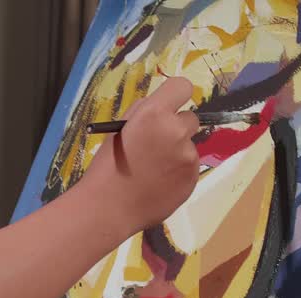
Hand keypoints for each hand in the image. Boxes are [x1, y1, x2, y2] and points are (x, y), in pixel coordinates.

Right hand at [81, 76, 200, 234]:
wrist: (108, 208)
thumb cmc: (106, 168)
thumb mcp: (118, 130)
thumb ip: (143, 113)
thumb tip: (162, 107)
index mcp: (154, 114)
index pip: (182, 87)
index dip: (175, 96)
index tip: (168, 108)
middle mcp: (176, 131)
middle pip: (190, 118)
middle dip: (176, 128)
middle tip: (155, 146)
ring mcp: (188, 156)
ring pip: (189, 145)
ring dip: (177, 153)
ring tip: (153, 171)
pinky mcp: (193, 177)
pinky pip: (190, 167)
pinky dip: (178, 172)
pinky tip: (159, 183)